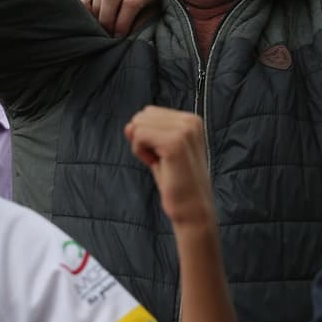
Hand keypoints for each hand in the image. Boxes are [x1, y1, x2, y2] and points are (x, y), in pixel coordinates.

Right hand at [78, 0, 161, 35]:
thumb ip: (143, 21)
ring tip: (100, 27)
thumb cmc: (154, 0)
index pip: (130, 3)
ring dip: (96, 12)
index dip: (123, 23)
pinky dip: (84, 3)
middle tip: (108, 34)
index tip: (120, 37)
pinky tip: (89, 17)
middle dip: (107, 20)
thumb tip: (127, 36)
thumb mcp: (155, 9)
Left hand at [124, 107, 215, 229]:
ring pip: (138, 125)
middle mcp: (190, 120)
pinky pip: (139, 136)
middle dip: (144, 139)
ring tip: (162, 163)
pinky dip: (141, 153)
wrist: (193, 208)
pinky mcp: (174, 142)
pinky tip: (157, 165)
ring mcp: (184, 130)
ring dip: (142, 147)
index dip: (148, 136)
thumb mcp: (160, 150)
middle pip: (142, 116)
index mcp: (191, 120)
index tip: (164, 155)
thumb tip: (129, 125)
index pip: (149, 113)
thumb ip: (146, 133)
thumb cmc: (177, 182)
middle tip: (162, 161)